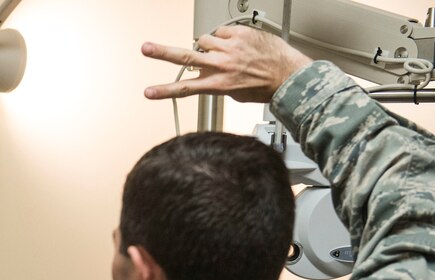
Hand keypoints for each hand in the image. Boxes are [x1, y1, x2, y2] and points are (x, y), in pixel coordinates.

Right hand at [142, 25, 311, 103]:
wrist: (288, 75)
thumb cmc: (263, 87)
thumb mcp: (234, 92)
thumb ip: (214, 82)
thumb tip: (203, 72)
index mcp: (218, 84)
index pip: (185, 89)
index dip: (164, 91)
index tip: (148, 92)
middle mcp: (221, 65)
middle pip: (185, 57)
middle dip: (162, 53)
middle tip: (146, 48)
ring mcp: (230, 48)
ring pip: (204, 41)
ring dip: (207, 46)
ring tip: (221, 52)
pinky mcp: (239, 33)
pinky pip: (222, 31)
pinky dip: (224, 38)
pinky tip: (234, 45)